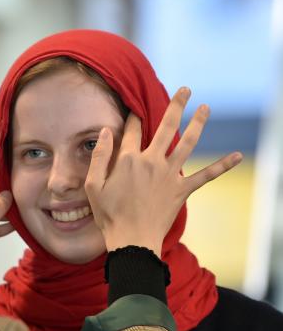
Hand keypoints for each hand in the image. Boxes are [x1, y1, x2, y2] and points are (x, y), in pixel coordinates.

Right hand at [85, 87, 242, 256]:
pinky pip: (206, 175)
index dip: (133, 116)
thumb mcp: (93, 186)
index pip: (132, 129)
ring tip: (205, 108)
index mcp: (128, 160)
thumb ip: (100, 157)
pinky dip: (222, 165)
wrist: (132, 240)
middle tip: (185, 90)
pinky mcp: (182, 190)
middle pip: (166, 127)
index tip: (135, 106)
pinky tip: (238, 155)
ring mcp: (170, 175)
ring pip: (187, 143)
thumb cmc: (109, 215)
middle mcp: (152, 161)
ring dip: (198, 123)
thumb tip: (106, 131)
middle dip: (176, 106)